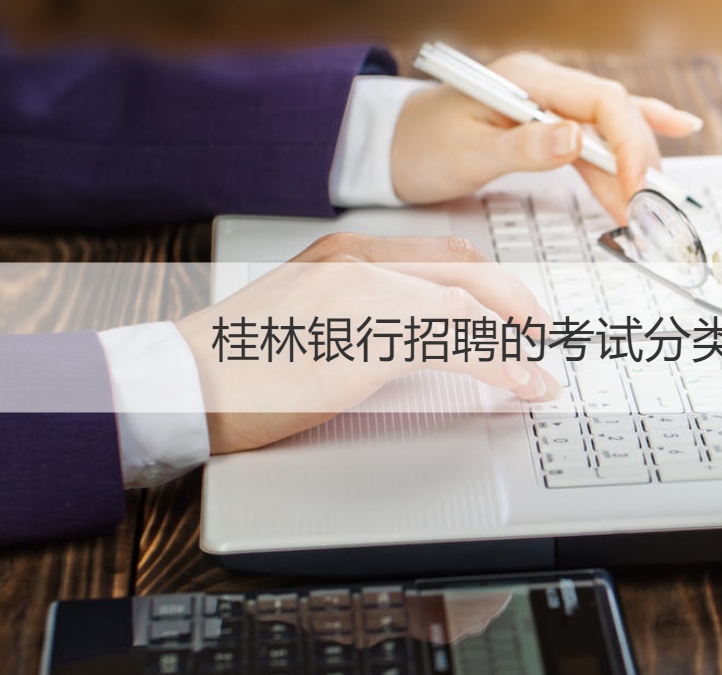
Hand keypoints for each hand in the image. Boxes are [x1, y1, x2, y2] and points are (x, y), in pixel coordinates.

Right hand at [175, 233, 559, 454]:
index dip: (487, 278)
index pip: (440, 251)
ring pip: (466, 305)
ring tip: (537, 371)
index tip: (510, 305)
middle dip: (514, 300)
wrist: (183, 380)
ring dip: (513, 342)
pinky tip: (519, 384)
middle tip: (539, 331)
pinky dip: (499, 366)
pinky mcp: (367, 339)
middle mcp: (359, 261)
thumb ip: (356, 311)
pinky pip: (455, 345)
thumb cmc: (233, 360)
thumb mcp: (303, 315)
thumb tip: (406, 339)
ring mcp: (364, 295)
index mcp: (345, 250)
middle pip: (465, 267)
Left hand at [391, 51, 702, 223]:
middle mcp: (542, 83)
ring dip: (631, 167)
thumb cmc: (420, 147)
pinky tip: (674, 131)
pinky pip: (595, 133)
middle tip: (650, 209)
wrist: (391, 147)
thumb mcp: (468, 153)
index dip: (627, 142)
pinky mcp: (545, 123)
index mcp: (525, 80)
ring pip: (607, 129)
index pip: (600, 101)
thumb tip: (574, 139)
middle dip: (638, 160)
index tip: (636, 187)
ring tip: (650, 207)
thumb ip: (523, 147)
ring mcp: (546, 101)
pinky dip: (626, 146)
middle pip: (613, 113)